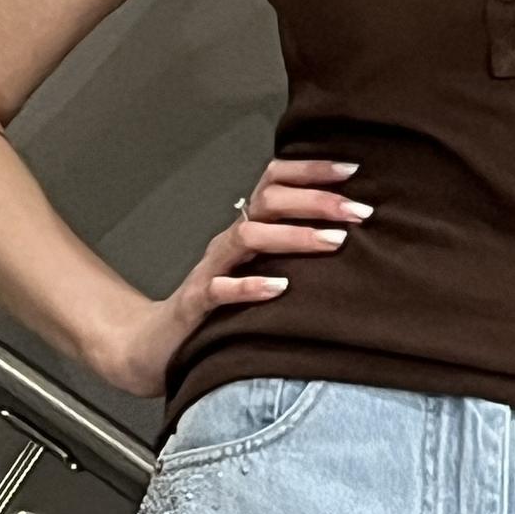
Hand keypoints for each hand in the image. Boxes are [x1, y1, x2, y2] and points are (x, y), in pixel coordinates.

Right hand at [92, 157, 370, 398]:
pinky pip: (219, 289)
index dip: (311, 170)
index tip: (353, 169)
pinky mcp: (195, 304)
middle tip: (358, 209)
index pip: (275, 181)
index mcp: (248, 228)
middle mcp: (229, 242)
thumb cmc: (220, 306)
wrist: (156, 344)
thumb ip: (295, 250)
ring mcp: (211, 270)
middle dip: (317, 200)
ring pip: (248, 237)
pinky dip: (249, 286)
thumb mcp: (261, 270)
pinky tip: (280, 288)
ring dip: (294, 236)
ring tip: (334, 241)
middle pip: (268, 201)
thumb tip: (352, 234)